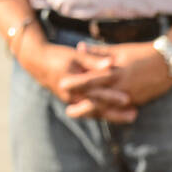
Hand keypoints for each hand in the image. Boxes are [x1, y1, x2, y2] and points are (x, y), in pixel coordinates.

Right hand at [18, 34, 135, 122]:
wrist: (38, 63)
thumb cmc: (58, 55)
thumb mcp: (75, 55)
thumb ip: (94, 60)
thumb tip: (112, 63)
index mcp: (69, 82)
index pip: (92, 88)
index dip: (110, 92)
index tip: (127, 97)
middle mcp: (70, 95)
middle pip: (95, 105)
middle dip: (115, 109)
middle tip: (134, 111)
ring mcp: (72, 101)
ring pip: (95, 111)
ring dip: (114, 115)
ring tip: (133, 116)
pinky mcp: (74, 102)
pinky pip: (92, 111)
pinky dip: (106, 113)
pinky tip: (121, 115)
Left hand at [71, 41, 171, 110]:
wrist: (169, 63)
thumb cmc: (142, 53)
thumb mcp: (119, 50)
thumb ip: (98, 52)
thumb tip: (79, 46)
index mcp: (115, 73)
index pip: (91, 80)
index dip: (76, 83)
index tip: (61, 85)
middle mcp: (122, 88)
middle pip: (98, 100)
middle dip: (83, 108)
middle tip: (68, 112)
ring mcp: (131, 97)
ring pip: (109, 108)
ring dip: (94, 113)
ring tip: (81, 116)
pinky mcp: (139, 101)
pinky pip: (120, 110)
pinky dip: (109, 113)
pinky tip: (100, 116)